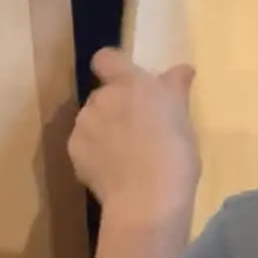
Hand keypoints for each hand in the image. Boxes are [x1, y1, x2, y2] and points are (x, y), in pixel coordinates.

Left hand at [69, 48, 199, 225]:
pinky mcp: (74, 151)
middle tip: (139, 128)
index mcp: (130, 83)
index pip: (106, 58)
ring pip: (92, 120)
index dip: (114, 66)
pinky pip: (84, 145)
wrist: (147, 198)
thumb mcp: (183, 118)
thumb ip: (176, 89)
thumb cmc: (175, 153)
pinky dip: (95, 153)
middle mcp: (101, 98)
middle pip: (103, 94)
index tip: (129, 83)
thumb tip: (182, 69)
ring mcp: (84, 125)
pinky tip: (114, 171)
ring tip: (126, 154)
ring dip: (104, 129)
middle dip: (116, 106)